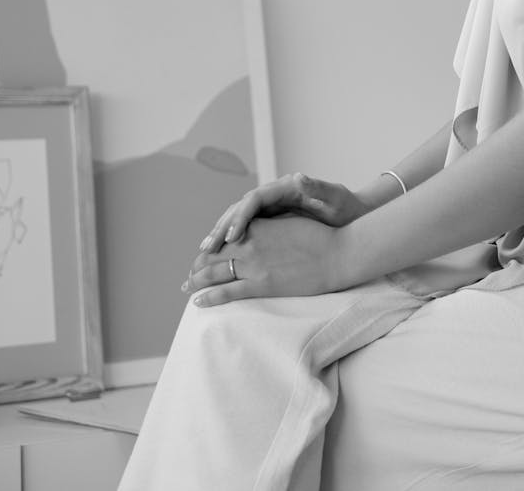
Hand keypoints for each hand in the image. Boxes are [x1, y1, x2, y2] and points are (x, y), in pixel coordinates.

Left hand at [183, 214, 344, 305]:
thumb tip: (257, 229)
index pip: (224, 236)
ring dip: (197, 280)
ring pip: (215, 273)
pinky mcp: (262, 285)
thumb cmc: (319, 236)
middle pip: (213, 254)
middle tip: (188, 274)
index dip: (211, 246)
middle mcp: (250, 243)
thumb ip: (269, 226)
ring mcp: (254, 265)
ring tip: (186, 286)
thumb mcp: (290, 222)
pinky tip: (198, 301)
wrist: (337, 253)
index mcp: (257, 226)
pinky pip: (229, 292)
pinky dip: (210, 296)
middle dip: (198, 265)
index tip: (203, 253)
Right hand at [198, 173, 369, 252]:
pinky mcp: (273, 219)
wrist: (353, 213)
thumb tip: (299, 176)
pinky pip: (247, 227)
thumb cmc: (346, 206)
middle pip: (241, 207)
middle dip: (223, 225)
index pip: (255, 198)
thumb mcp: (335, 197)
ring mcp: (272, 206)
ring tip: (205, 249)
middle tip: (206, 246)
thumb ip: (318, 188)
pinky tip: (221, 252)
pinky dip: (232, 238)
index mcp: (287, 187)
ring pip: (239, 216)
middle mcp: (275, 194)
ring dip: (222, 231)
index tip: (232, 236)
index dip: (241, 216)